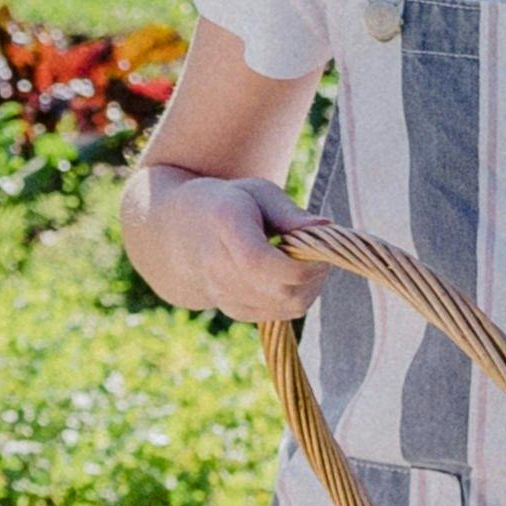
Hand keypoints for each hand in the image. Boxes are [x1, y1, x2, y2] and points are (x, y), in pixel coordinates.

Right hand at [122, 161, 318, 325]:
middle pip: (283, 290)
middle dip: (314, 273)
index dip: (301, 263)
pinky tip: (292, 274)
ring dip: (310, 285)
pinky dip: (298, 296)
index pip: (262, 263)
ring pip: (288, 305)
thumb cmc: (228, 204)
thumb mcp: (257, 193)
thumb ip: (290, 213)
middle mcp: (218, 266)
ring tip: (305, 259)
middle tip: (319, 250)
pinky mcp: (237, 312)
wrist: (179, 235)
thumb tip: (326, 228)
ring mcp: (224, 294)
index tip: (320, 246)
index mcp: (224, 224)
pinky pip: (283, 313)